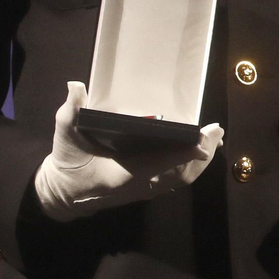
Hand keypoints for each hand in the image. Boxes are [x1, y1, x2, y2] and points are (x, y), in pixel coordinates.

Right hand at [33, 81, 224, 221]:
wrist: (63, 194)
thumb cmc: (67, 163)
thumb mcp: (65, 136)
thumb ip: (71, 111)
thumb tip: (75, 85)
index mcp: (122, 174)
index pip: (159, 164)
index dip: (183, 154)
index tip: (202, 141)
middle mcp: (139, 185)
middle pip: (180, 173)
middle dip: (201, 153)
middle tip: (215, 131)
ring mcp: (145, 189)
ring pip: (181, 178)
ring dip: (200, 159)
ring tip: (215, 137)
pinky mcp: (147, 189)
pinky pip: (176, 179)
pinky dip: (191, 165)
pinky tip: (201, 149)